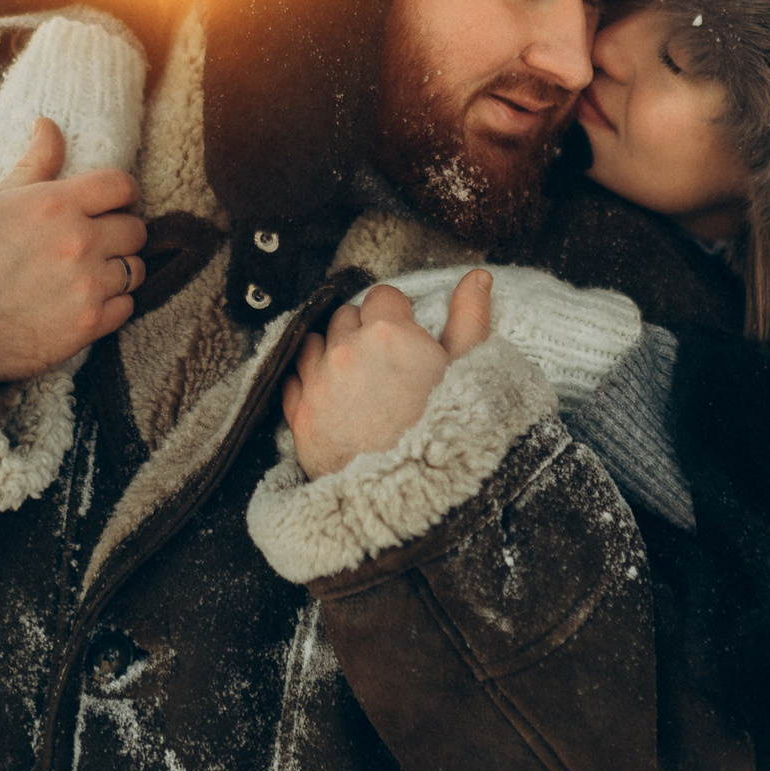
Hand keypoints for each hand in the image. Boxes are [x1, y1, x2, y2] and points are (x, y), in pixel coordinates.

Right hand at [0, 118, 145, 383]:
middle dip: (120, 233)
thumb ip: (35, 162)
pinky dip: (112, 305)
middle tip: (97, 242)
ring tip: (89, 274)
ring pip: (134, 269)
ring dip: (117, 270)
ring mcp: (86, 285)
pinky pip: (127, 307)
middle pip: (135, 229)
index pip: (121, 185)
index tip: (113, 203)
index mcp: (55, 204)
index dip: (122, 193)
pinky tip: (84, 302)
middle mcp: (78, 242)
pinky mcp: (88, 324)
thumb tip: (48, 123)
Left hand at [283, 269, 491, 478]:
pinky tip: (329, 394)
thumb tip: (477, 276)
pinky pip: (291, 377)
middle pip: (345, 316)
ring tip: (354, 375)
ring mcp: (318, 383)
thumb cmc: (448, 434)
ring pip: (313, 342)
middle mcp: (346, 351)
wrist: (414, 495)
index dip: (395, 313)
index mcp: (388, 334)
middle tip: (384, 361)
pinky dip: (307, 381)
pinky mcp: (300, 415)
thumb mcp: (468, 372)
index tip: (403, 333)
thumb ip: (469, 317)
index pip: (381, 295)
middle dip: (363, 330)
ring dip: (330, 350)